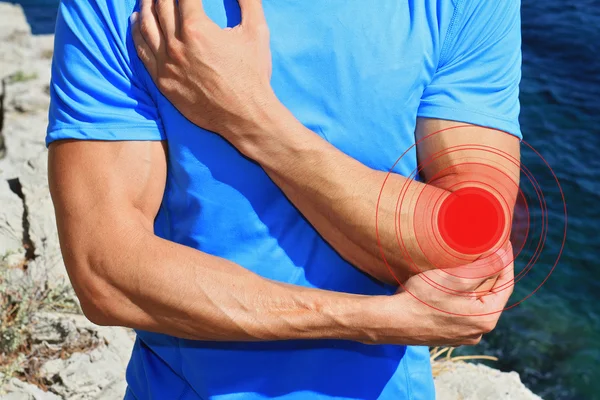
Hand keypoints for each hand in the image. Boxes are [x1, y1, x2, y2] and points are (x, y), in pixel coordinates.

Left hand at [131, 0, 274, 137]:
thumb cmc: (253, 74)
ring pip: (146, 26)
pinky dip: (136, 32)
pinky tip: (136, 20)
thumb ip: (249, 1)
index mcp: (197, 28)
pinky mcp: (162, 81)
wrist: (245, 115)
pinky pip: (142, 51)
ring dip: (145, 5)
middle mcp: (176, 44)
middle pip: (160, 6)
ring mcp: (166, 64)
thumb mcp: (256, 31)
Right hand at [367, 248, 514, 345]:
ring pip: (475, 300)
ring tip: (468, 261)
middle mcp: (478, 330)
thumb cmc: (421, 298)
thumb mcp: (456, 278)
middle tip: (485, 247)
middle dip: (488, 269)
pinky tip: (451, 282)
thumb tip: (503, 254)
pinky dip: (461, 293)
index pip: (505, 283)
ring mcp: (463, 334)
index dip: (505, 259)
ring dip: (474, 281)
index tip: (502, 241)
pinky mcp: (448, 332)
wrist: (391, 320)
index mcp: (486, 318)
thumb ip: (485, 267)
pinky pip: (462, 308)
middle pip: (490, 292)